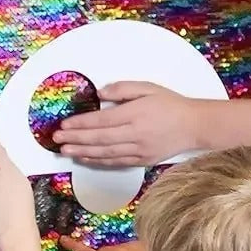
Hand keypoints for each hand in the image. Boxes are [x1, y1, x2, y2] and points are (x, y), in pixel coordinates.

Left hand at [53, 83, 204, 166]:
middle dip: (76, 139)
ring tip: (65, 151)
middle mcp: (135, 135)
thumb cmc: (170, 105)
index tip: (64, 125)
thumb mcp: (147, 88)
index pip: (101, 121)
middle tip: (57, 140)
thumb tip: (100, 95)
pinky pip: (116, 162)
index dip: (80, 124)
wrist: (194, 126)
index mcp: (136, 114)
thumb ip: (122, 89)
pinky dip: (98, 161)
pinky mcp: (142, 160)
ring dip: (83, 152)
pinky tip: (85, 158)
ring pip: (105, 153)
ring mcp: (139, 150)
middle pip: (99, 139)